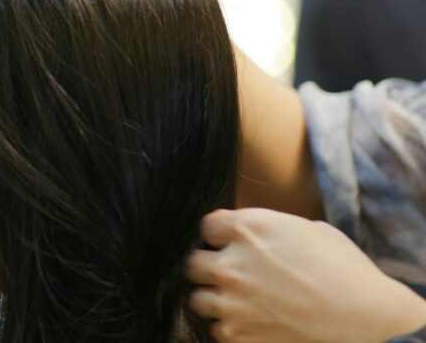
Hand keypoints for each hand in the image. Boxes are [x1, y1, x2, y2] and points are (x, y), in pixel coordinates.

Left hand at [187, 208, 425, 342]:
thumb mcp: (305, 228)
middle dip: (209, 266)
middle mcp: (231, 263)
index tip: (230, 244)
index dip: (220, 236)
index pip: (207, 226)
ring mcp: (231, 301)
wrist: (365, 314)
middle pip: (192, 262)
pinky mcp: (237, 333)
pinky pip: (217, 328)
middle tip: (231, 273)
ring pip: (197, 298)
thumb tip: (250, 233)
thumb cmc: (343, 267)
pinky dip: (231, 326)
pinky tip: (252, 321)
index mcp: (247, 228)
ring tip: (238, 301)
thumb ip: (266, 228)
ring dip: (214, 298)